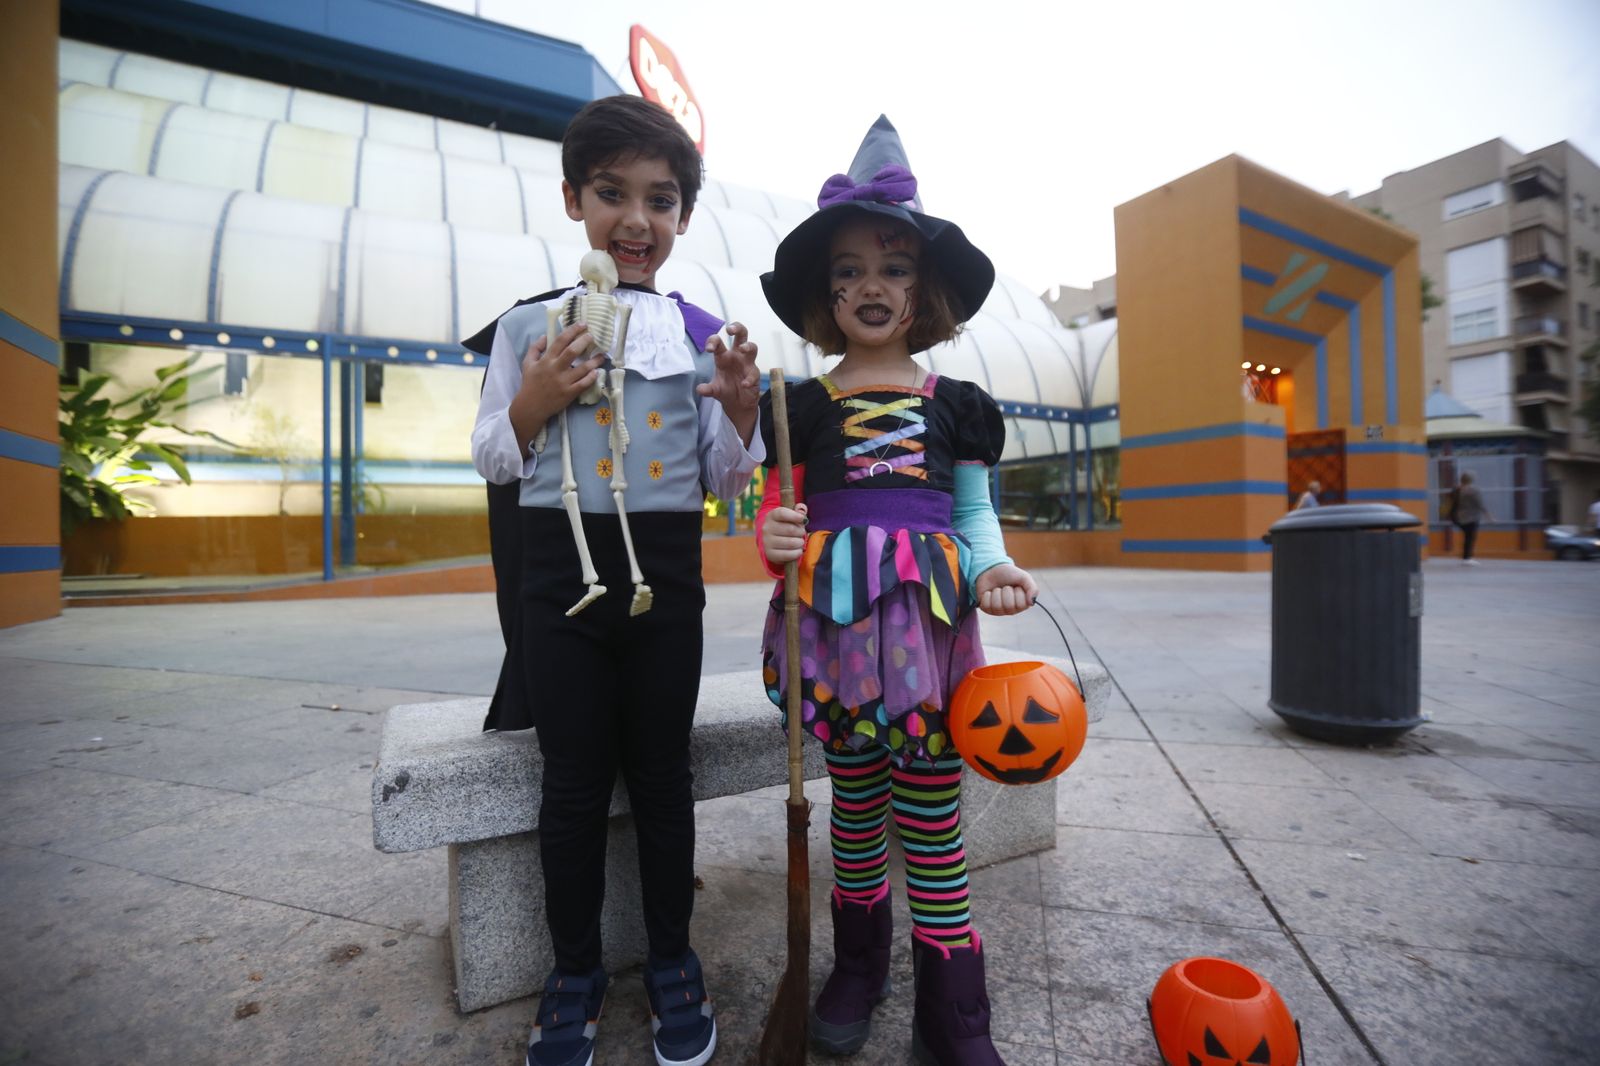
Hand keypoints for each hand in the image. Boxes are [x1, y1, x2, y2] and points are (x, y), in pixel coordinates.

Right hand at [508, 323, 604, 451]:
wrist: (530, 406)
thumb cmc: (530, 383)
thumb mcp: (527, 363)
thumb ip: (535, 348)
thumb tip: (546, 336)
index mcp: (546, 360)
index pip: (560, 341)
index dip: (572, 331)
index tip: (582, 324)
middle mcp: (556, 369)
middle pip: (572, 351)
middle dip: (584, 341)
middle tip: (592, 336)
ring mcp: (563, 382)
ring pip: (582, 368)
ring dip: (594, 361)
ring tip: (601, 355)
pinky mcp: (569, 393)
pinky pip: (583, 384)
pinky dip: (591, 377)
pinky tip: (597, 372)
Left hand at [698, 322, 759, 443]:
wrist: (737, 403)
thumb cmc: (725, 390)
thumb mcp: (714, 390)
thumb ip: (708, 389)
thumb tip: (700, 390)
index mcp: (723, 356)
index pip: (718, 342)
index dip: (713, 341)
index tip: (709, 349)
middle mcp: (736, 356)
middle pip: (741, 335)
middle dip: (737, 328)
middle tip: (729, 329)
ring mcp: (747, 363)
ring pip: (752, 347)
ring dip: (748, 346)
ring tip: (743, 349)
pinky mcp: (754, 374)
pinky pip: (753, 373)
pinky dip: (749, 379)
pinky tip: (744, 384)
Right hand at [761, 503, 807, 564]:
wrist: (773, 542)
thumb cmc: (786, 526)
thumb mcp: (791, 517)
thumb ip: (799, 511)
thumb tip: (801, 509)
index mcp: (771, 516)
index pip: (782, 513)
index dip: (795, 516)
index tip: (804, 519)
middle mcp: (766, 528)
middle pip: (790, 529)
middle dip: (801, 532)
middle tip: (802, 533)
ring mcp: (767, 542)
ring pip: (791, 543)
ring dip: (800, 542)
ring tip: (799, 541)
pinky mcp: (770, 554)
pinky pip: (789, 554)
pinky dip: (797, 553)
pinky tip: (798, 550)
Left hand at [975, 563, 1036, 616]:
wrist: (992, 569)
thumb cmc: (1009, 574)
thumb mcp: (1024, 577)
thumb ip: (1032, 588)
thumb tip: (1031, 603)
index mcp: (1023, 604)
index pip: (1021, 604)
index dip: (1018, 592)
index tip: (1016, 586)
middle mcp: (1012, 610)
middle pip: (1008, 606)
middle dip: (1006, 591)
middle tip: (1006, 586)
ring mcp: (999, 611)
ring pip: (997, 606)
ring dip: (996, 592)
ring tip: (998, 589)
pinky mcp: (987, 609)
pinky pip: (986, 605)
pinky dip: (987, 595)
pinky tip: (989, 592)